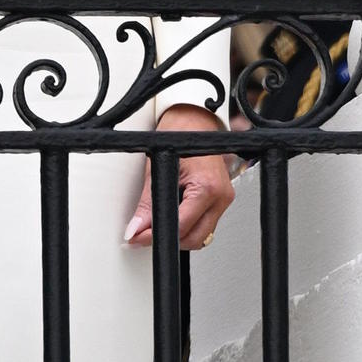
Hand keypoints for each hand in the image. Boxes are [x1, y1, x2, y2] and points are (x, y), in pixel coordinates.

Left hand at [127, 122, 242, 255]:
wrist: (194, 121)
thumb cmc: (178, 136)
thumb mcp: (157, 169)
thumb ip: (148, 204)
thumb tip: (137, 228)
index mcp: (207, 187)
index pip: (182, 225)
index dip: (157, 235)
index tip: (138, 238)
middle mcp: (221, 196)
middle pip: (195, 238)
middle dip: (169, 240)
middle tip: (143, 236)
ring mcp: (224, 199)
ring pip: (202, 235)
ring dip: (179, 235)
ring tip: (157, 224)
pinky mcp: (222, 200)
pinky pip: (205, 224)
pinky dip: (188, 225)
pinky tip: (174, 216)